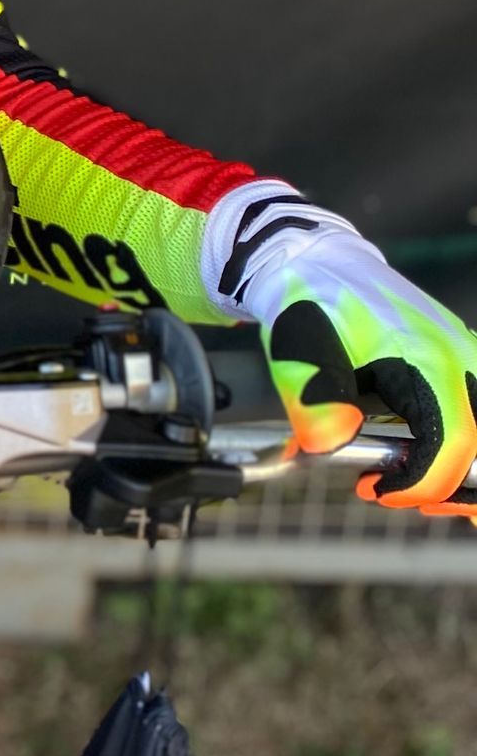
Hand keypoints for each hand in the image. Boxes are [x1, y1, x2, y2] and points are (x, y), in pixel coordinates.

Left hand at [218, 192, 476, 515]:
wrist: (318, 262)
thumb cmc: (309, 300)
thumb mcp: (296, 349)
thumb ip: (312, 401)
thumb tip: (330, 443)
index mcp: (427, 358)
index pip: (453, 443)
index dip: (421, 482)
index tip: (376, 490)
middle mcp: (461, 358)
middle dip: (448, 486)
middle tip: (393, 493)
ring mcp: (466, 359)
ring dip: (460, 470)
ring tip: (411, 484)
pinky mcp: (460, 363)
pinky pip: (474, 416)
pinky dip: (461, 447)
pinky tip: (427, 463)